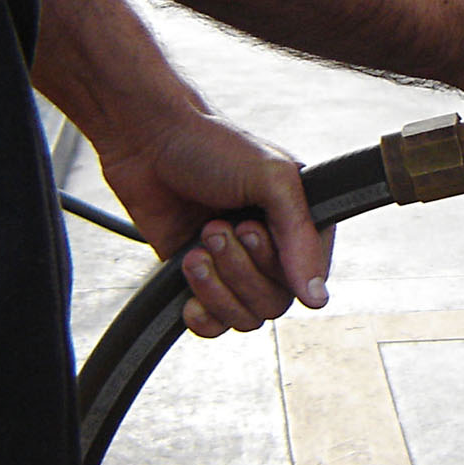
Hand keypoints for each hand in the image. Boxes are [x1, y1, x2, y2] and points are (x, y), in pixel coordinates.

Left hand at [95, 112, 332, 338]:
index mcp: (300, 222)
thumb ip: (300, 237)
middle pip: (274, 303)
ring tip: (196, 249)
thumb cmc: (210, 146)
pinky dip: (202, 316)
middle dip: (239, 270)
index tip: (249, 228)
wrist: (147, 139)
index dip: (276, 265)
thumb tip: (316, 297)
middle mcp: (271, 248)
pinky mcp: (199, 279)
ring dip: (217, 288)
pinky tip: (188, 295)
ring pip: (245, 317)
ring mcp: (234, 266)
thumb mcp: (272, 179)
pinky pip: (214, 325)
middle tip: (214, 228)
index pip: (308, 279)